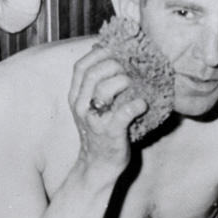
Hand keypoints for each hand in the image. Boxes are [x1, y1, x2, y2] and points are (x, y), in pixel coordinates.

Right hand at [68, 44, 147, 169]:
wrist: (98, 166)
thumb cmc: (99, 133)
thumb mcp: (89, 108)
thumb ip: (94, 87)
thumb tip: (111, 59)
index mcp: (76, 97)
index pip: (81, 66)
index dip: (98, 53)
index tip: (115, 51)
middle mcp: (82, 107)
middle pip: (94, 74)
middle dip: (114, 65)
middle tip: (128, 69)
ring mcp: (95, 120)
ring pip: (105, 90)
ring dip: (124, 82)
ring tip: (134, 85)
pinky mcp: (111, 133)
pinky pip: (124, 113)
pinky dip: (136, 105)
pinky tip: (142, 104)